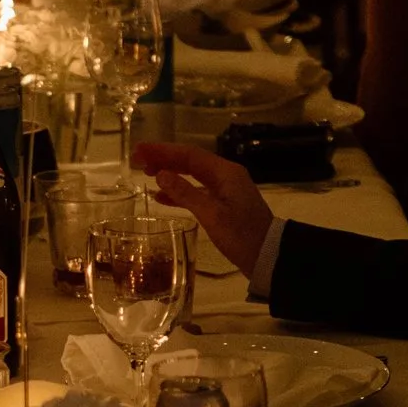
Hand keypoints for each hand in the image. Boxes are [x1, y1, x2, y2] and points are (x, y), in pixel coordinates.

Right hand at [133, 137, 271, 280]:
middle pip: (190, 161)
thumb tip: (161, 174)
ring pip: (192, 174)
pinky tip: (161, 196)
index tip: (139, 150)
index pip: (188, 155)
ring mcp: (226, 189)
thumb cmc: (242, 236)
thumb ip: (186, 194)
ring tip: (145, 173)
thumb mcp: (212, 216)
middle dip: (163, 158)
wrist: (270, 256)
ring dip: (170, 172)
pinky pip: (197, 190)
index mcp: (225, 173)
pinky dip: (179, 191)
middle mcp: (226, 175)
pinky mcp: (224, 203)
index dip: (162, 151)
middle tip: (137, 160)